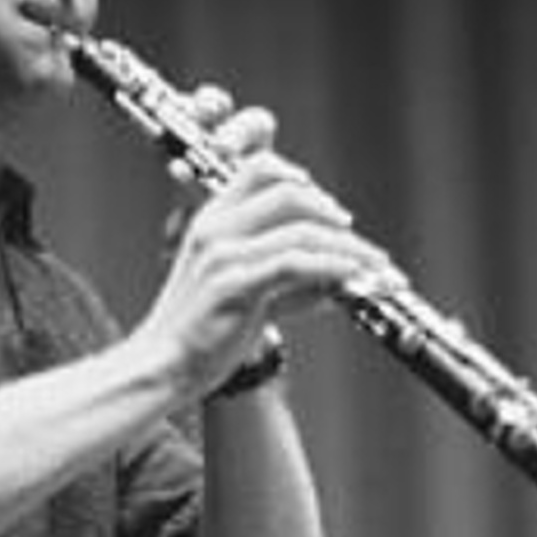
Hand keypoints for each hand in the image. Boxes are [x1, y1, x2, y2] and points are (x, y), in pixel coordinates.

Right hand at [142, 91, 376, 395]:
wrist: (164, 367)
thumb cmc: (202, 334)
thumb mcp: (245, 294)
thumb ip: (286, 283)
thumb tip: (334, 284)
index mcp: (211, 220)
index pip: (260, 169)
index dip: (302, 180)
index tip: (331, 209)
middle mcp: (215, 228)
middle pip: (289, 193)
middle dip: (333, 213)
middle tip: (356, 238)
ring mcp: (223, 255)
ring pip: (301, 231)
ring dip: (348, 247)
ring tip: (372, 265)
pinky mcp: (234, 284)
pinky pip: (296, 264)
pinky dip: (333, 267)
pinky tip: (352, 278)